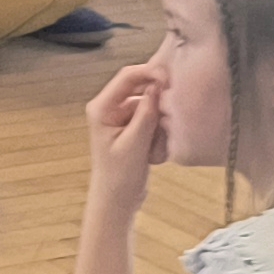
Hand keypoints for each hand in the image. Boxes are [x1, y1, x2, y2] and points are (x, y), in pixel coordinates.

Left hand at [85, 59, 169, 181]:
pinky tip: (156, 147)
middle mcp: (109, 107)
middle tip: (172, 112)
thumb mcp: (135, 143)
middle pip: (139, 87)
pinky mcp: (132, 126)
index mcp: (101, 108)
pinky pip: (151, 116)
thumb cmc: (120, 176)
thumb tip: (157, 85)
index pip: (127, 77)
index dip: (150, 72)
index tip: (171, 77)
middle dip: (157, 99)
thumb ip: (146, 113)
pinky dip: (158, 127)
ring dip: (158, 118)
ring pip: (148, 103)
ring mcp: (121, 116)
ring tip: (159, 141)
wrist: (117, 201)